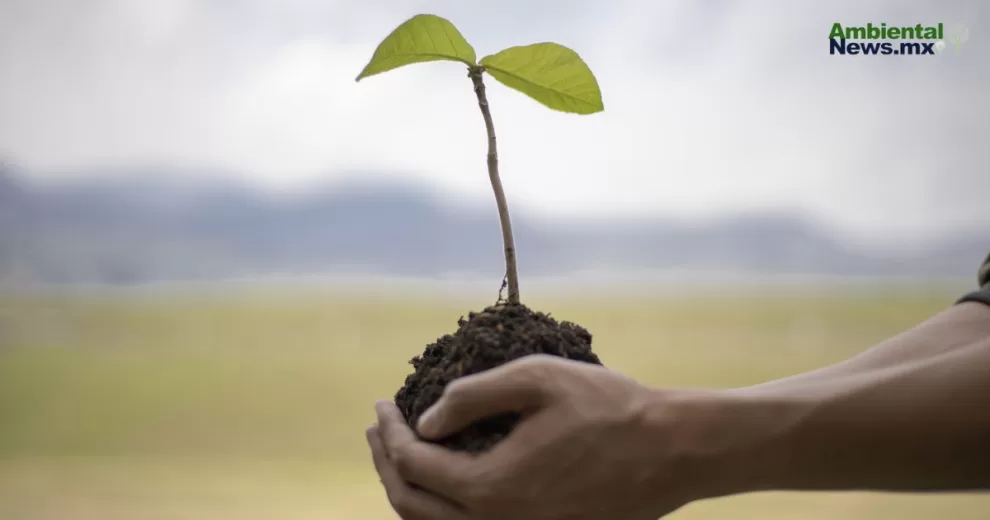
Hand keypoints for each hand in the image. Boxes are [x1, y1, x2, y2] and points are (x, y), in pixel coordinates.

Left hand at [366, 354, 703, 519]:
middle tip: (378, 427)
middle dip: (386, 463)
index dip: (389, 432)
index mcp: (491, 487)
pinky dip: (440, 509)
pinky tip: (442, 480)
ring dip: (408, 489)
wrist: (671, 452)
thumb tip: (425, 420)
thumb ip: (472, 397)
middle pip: (414, 505)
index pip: (413, 464)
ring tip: (397, 454)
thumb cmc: (609, 408)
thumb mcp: (538, 380)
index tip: (382, 403)